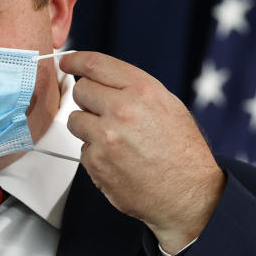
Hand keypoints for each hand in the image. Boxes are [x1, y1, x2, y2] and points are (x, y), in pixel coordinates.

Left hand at [59, 52, 223, 253]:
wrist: (189, 195)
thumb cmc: (182, 152)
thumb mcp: (168, 106)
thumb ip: (133, 89)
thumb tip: (99, 79)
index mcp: (143, 91)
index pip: (97, 64)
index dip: (76, 60)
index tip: (67, 62)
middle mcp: (122, 110)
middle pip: (80, 90)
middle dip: (88, 100)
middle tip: (105, 114)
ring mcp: (106, 137)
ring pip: (75, 120)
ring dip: (88, 128)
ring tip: (115, 140)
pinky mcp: (96, 162)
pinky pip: (82, 149)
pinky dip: (95, 154)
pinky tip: (118, 161)